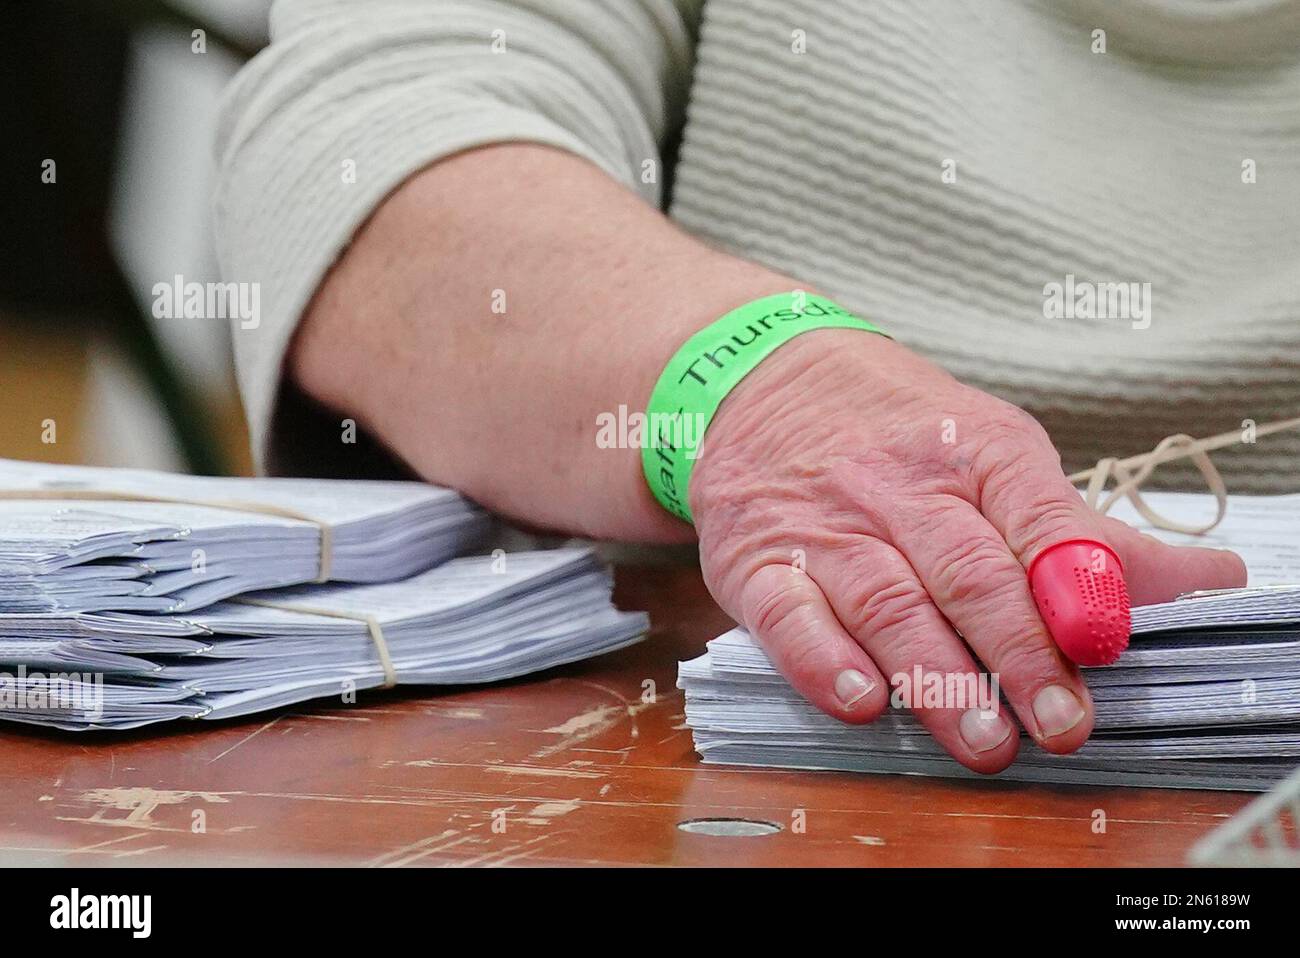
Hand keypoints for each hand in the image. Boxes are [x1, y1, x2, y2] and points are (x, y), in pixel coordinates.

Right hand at [690, 329, 1245, 771]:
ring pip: (888, 602)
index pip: (1038, 520)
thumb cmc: (895, 427)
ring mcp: (826, 528)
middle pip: (968, 574)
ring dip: (939, 677)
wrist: (760, 380)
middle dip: (1021, 654)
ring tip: (984, 740)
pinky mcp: (758, 562)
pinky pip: (787, 614)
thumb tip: (1202, 579)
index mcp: (974, 454)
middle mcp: (900, 490)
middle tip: (1060, 723)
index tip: (1108, 643)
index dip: (1077, 586)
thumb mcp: (995, 450)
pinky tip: (862, 700)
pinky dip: (824, 660)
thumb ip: (1081, 530)